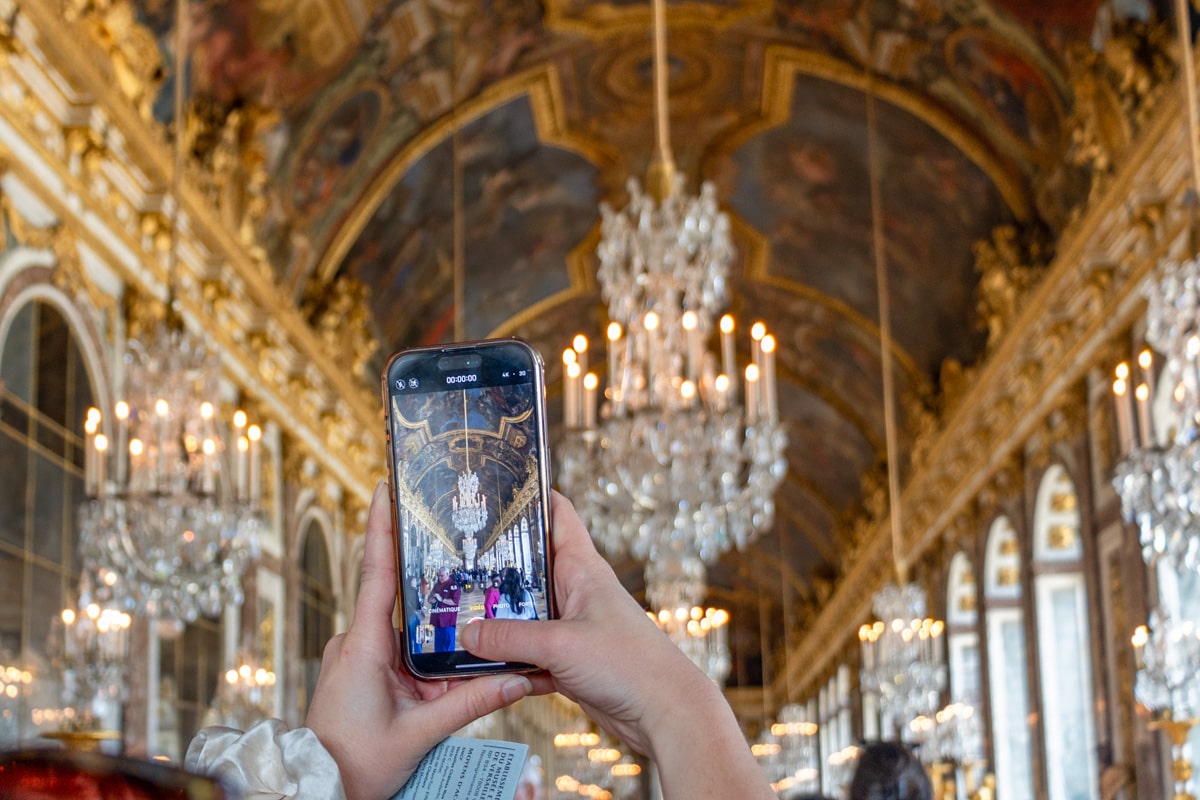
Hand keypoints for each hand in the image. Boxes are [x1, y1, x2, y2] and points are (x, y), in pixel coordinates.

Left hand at [304, 480, 533, 799]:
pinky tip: (450, 646)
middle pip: (395, 591)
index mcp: (363, 646)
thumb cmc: (355, 764)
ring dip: (430, 616)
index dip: (381, 528)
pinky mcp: (360, 672)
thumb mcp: (420, 733)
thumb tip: (518, 679)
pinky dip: (422, 641)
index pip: (375, 573)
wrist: (317, 791)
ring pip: (401, 623)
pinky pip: (396, 645)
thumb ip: (470, 703)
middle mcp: (355, 642)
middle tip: (449, 529)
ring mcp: (355, 656)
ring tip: (465, 598)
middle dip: (423, 566)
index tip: (386, 488)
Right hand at [460, 492, 774, 798]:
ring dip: (497, 618)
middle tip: (452, 558)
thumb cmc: (629, 664)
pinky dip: (509, 660)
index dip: (531, 496)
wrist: (664, 713)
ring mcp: (572, 626)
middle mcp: (576, 591)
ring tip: (455, 614)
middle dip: (495, 564)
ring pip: (525, 613)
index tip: (495, 487)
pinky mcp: (570, 660)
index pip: (558, 514)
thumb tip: (465, 632)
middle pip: (530, 566)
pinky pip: (529, 652)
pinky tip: (483, 669)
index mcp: (583, 568)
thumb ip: (510, 637)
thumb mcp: (561, 645)